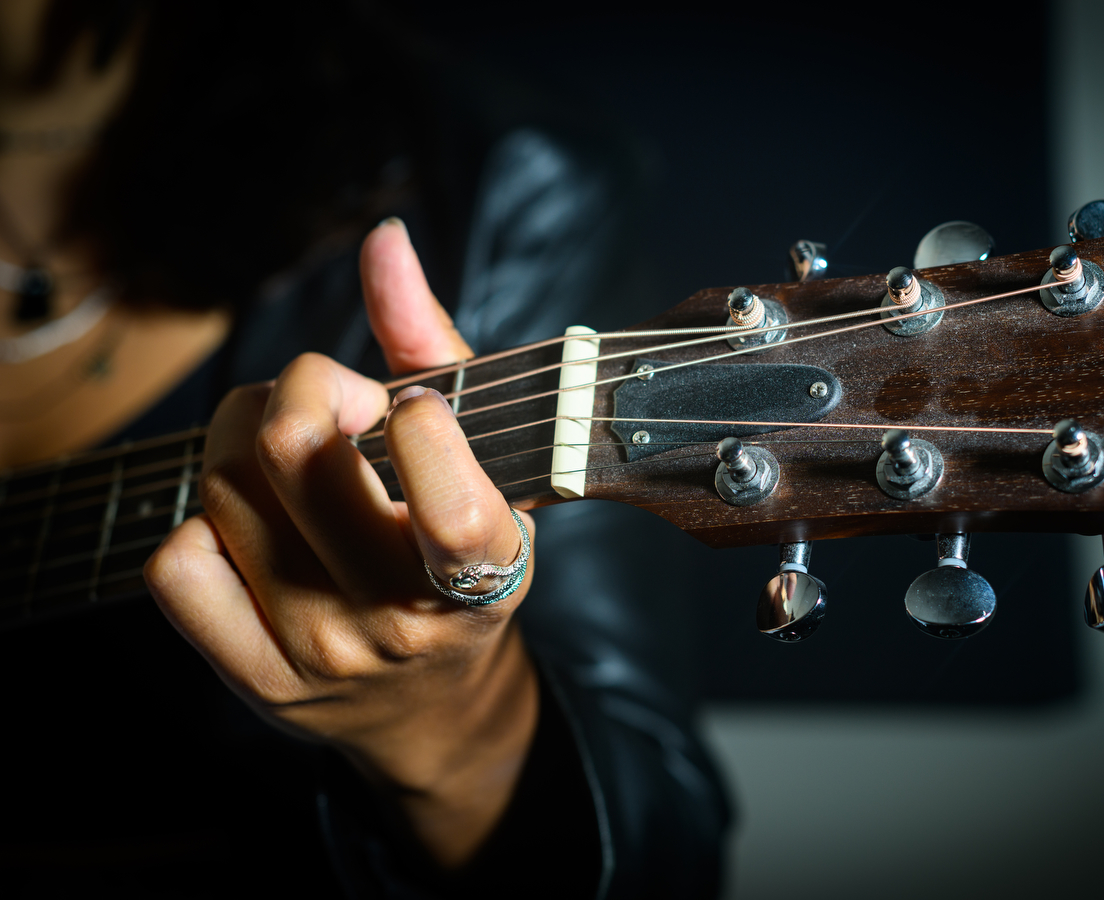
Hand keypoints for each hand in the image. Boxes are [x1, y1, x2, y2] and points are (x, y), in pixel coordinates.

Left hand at [144, 219, 537, 866]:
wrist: (428, 700)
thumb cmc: (459, 555)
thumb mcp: (484, 460)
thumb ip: (432, 347)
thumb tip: (383, 240)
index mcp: (482, 571)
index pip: (452, 513)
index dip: (417, 428)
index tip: (410, 408)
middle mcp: (399, 619)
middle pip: (295, 454)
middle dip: (307, 389)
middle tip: (340, 406)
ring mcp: (319, 652)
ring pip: (227, 490)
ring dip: (249, 437)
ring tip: (295, 452)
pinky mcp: (252, 673)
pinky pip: (179, 561)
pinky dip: (206, 516)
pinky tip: (253, 520)